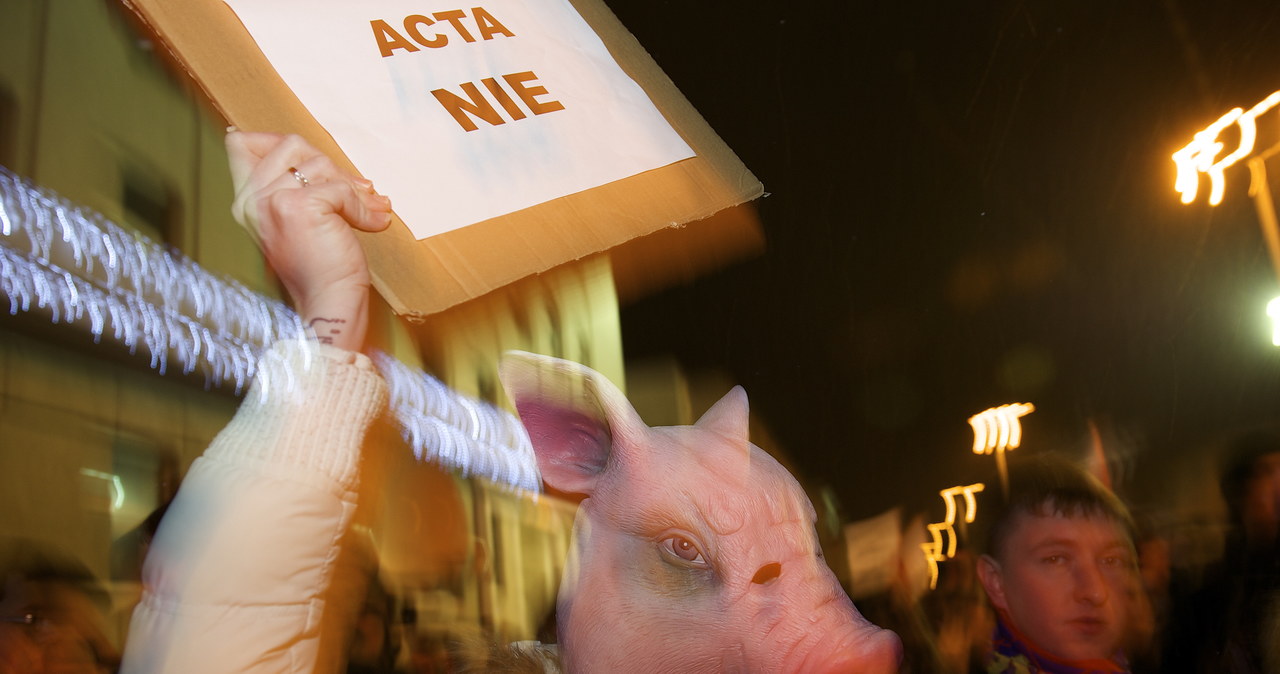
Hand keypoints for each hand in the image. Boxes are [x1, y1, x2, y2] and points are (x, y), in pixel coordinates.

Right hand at [226, 131, 391, 351]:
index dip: (278, 141)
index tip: (315, 165)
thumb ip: (297, 186)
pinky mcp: (299, 207)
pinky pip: (340, 188)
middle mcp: (250, 199)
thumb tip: (315, 152)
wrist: (328, 301)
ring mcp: (271, 201)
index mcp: (245, 200)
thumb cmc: (319, 267)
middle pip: (290, 144)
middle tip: (359, 191)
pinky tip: (371, 224)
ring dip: (352, 187)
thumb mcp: (298, 219)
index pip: (241, 142)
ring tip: (369, 209)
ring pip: (318, 162)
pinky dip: (362, 207)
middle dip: (331, 166)